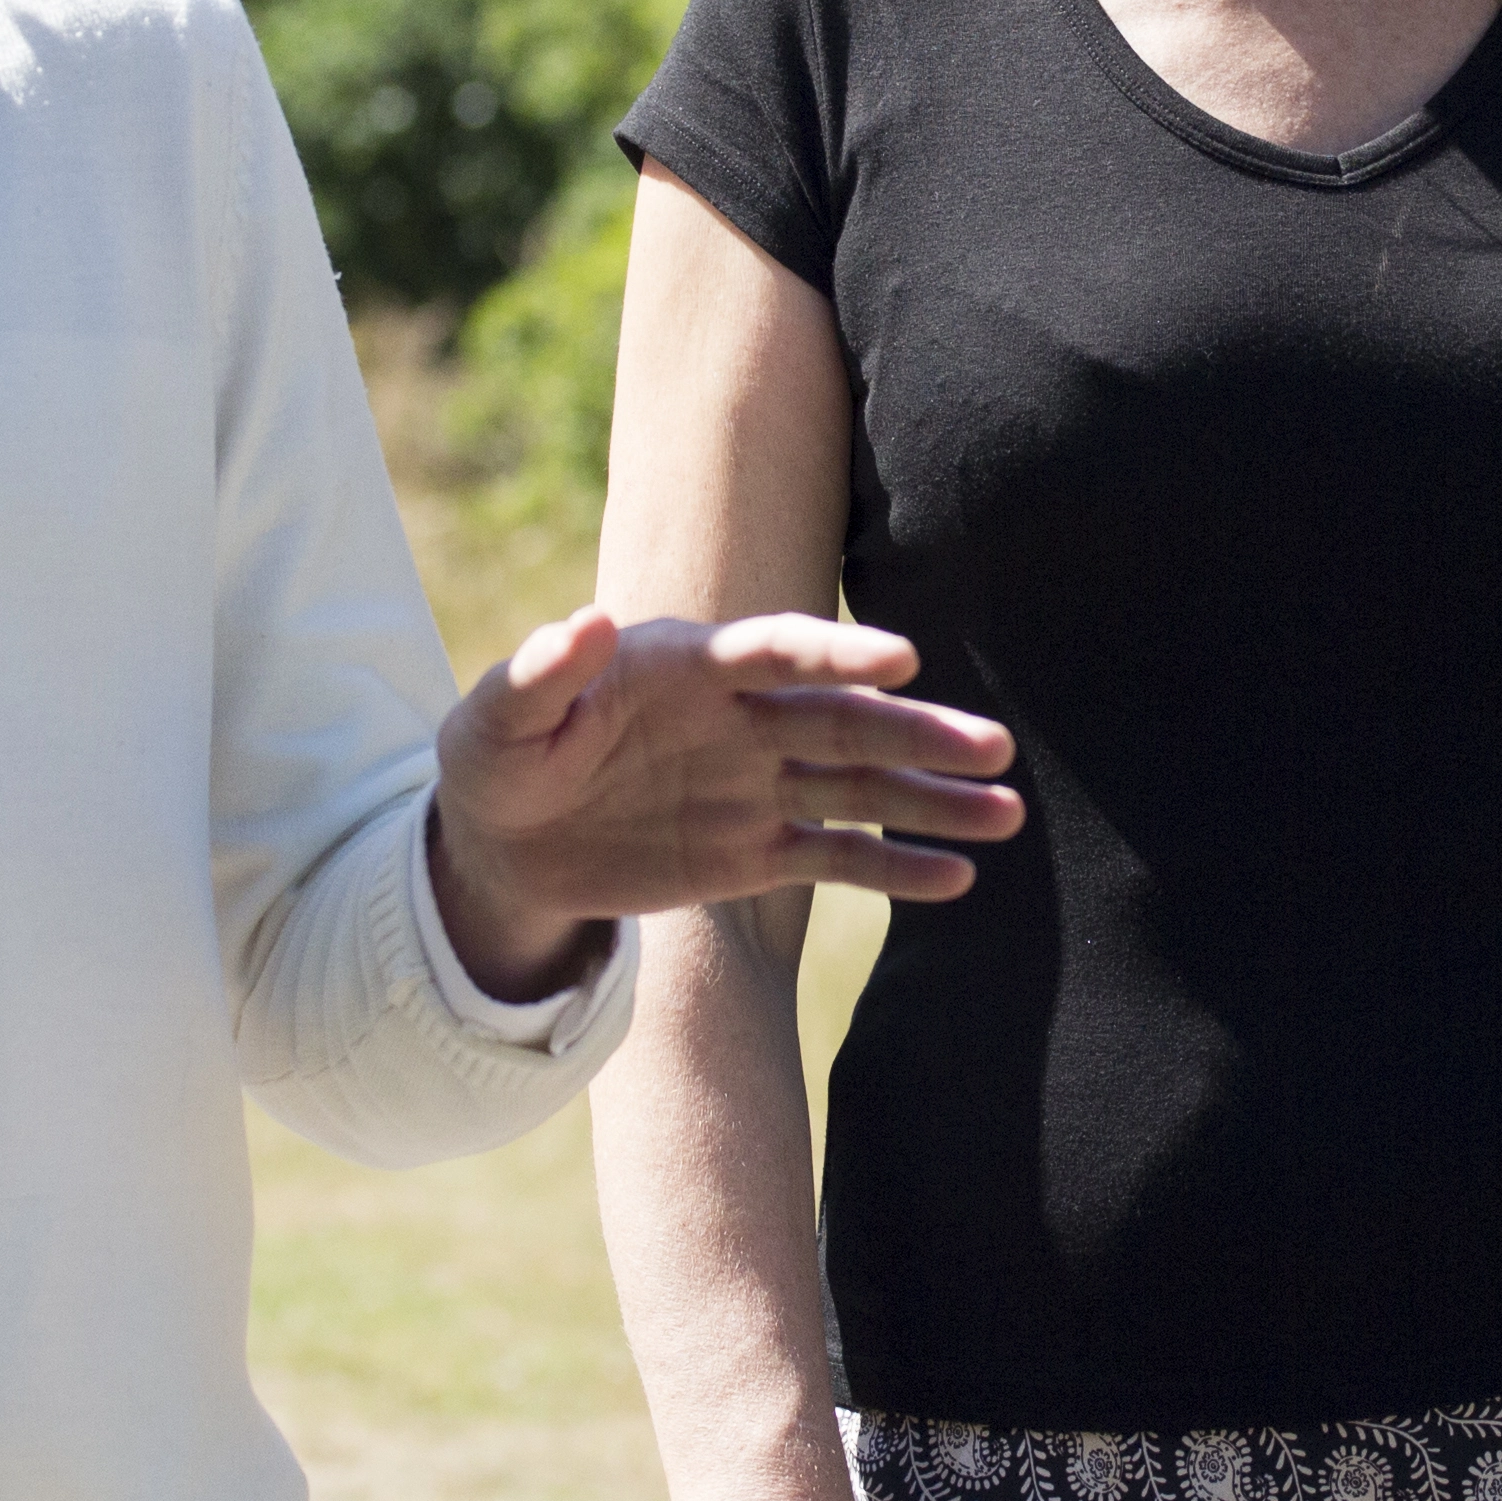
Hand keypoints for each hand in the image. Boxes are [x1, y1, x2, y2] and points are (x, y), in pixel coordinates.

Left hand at [428, 611, 1019, 997]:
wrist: (504, 843)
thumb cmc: (497, 758)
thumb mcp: (494, 721)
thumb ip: (543, 676)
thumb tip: (586, 624)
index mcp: (688, 665)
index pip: (774, 651)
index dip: (835, 654)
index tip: (899, 660)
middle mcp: (740, 720)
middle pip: (842, 721)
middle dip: (917, 733)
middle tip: (992, 745)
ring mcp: (757, 786)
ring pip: (860, 788)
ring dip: (930, 798)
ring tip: (1006, 811)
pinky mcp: (756, 851)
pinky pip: (836, 859)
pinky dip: (893, 870)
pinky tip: (957, 876)